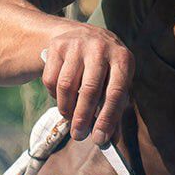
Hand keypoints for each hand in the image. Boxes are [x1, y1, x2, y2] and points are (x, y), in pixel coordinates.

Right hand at [40, 25, 134, 144]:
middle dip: (83, 117)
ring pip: (66, 86)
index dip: (107, 118)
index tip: (100, 139)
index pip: (115, 93)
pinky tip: (62, 97)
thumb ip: (114, 108)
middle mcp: (100, 48)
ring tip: (70, 119)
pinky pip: (51, 80)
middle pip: (89, 90)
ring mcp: (77, 45)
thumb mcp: (116, 80)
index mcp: (122, 59)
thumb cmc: (105, 67)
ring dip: (66, 109)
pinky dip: (54, 95)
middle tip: (79, 135)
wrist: (83, 35)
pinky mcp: (57, 47)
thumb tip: (110, 140)